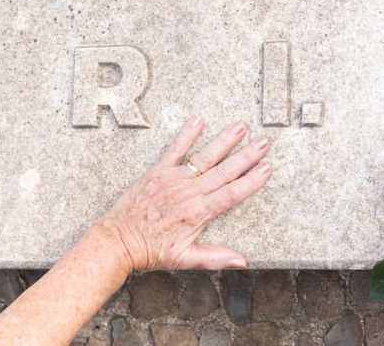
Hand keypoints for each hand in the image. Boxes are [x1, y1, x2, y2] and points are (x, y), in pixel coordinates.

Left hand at [96, 115, 271, 271]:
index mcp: (198, 213)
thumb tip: (242, 261)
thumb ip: (214, 258)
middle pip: (224, 171)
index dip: (251, 181)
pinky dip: (186, 135)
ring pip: (204, 157)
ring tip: (240, 126)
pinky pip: (174, 150)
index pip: (231, 194)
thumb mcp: (184, 259)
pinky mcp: (158, 171)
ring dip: (223, 141)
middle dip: (246, 156)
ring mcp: (173, 180)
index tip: (267, 168)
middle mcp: (189, 193)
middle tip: (263, 141)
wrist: (117, 241)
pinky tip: (198, 120)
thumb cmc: (150, 251)